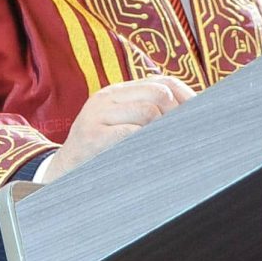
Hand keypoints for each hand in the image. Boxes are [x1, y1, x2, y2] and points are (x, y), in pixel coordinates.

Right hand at [36, 75, 192, 184]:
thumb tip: (195, 114)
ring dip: (161, 132)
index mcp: (117, 92)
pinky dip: (146, 144)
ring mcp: (98, 115)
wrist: (60, 177)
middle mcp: (107, 97)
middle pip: (160, 94)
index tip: (201, 119)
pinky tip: (147, 157)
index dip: (188, 98)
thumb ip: (148, 115)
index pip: (164, 83)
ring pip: (149, 111)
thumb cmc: (100, 155)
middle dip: (177, 116)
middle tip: (183, 138)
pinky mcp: (94, 136)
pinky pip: (132, 133)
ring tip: (162, 149)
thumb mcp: (121, 127)